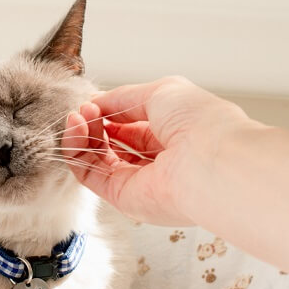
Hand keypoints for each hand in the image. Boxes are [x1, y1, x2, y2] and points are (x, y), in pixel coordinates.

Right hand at [62, 76, 251, 225]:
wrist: (212, 160)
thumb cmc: (200, 123)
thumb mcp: (160, 92)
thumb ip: (123, 98)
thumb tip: (97, 102)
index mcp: (169, 134)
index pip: (128, 124)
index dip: (107, 111)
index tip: (95, 101)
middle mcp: (153, 160)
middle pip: (108, 141)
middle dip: (92, 122)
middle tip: (85, 110)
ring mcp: (136, 179)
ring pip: (94, 157)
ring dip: (81, 134)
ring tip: (78, 117)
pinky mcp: (121, 196)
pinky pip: (88, 173)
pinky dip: (75, 151)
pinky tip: (77, 129)